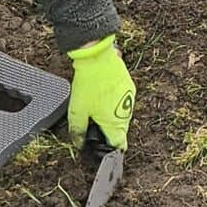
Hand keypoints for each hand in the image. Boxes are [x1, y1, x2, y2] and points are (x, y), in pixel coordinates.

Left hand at [65, 36, 134, 151]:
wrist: (97, 57)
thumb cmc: (88, 84)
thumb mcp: (77, 111)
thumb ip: (78, 131)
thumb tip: (79, 144)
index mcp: (115, 122)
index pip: (119, 144)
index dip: (109, 149)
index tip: (101, 148)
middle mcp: (126, 112)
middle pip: (119, 130)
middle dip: (107, 130)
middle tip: (92, 123)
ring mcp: (129, 97)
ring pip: (121, 115)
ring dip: (110, 115)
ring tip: (95, 106)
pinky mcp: (129, 85)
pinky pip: (123, 100)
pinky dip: (113, 102)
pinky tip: (101, 94)